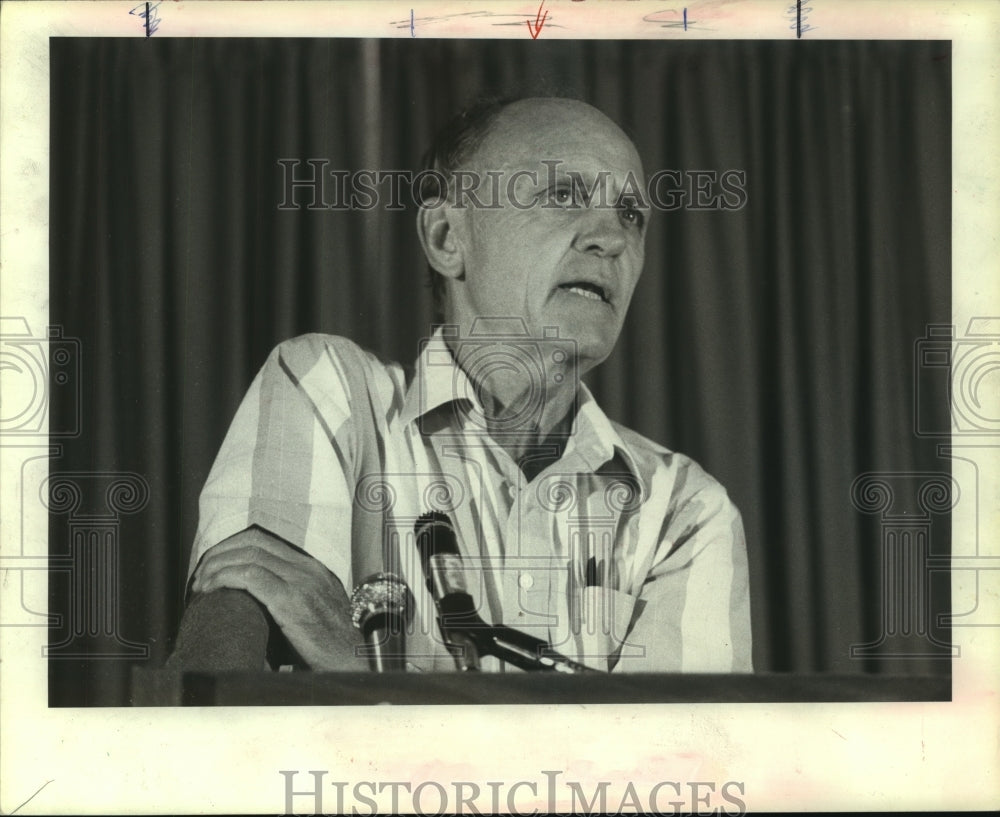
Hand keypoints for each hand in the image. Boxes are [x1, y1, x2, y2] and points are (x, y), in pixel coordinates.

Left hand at [191, 527, 367, 670]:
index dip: (233, 547)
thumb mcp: (313, 611)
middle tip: (201, 574)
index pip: (265, 540)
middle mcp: (308, 569)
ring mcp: (302, 583)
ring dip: (218, 567)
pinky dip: (225, 578)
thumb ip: (290, 596)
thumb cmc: (328, 645)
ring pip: (250, 556)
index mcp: (312, 568)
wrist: (351, 663)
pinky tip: (212, 589)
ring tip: (202, 585)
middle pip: (254, 542)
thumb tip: (253, 598)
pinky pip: (251, 577)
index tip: (214, 564)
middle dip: (220, 554)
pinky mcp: (292, 601)